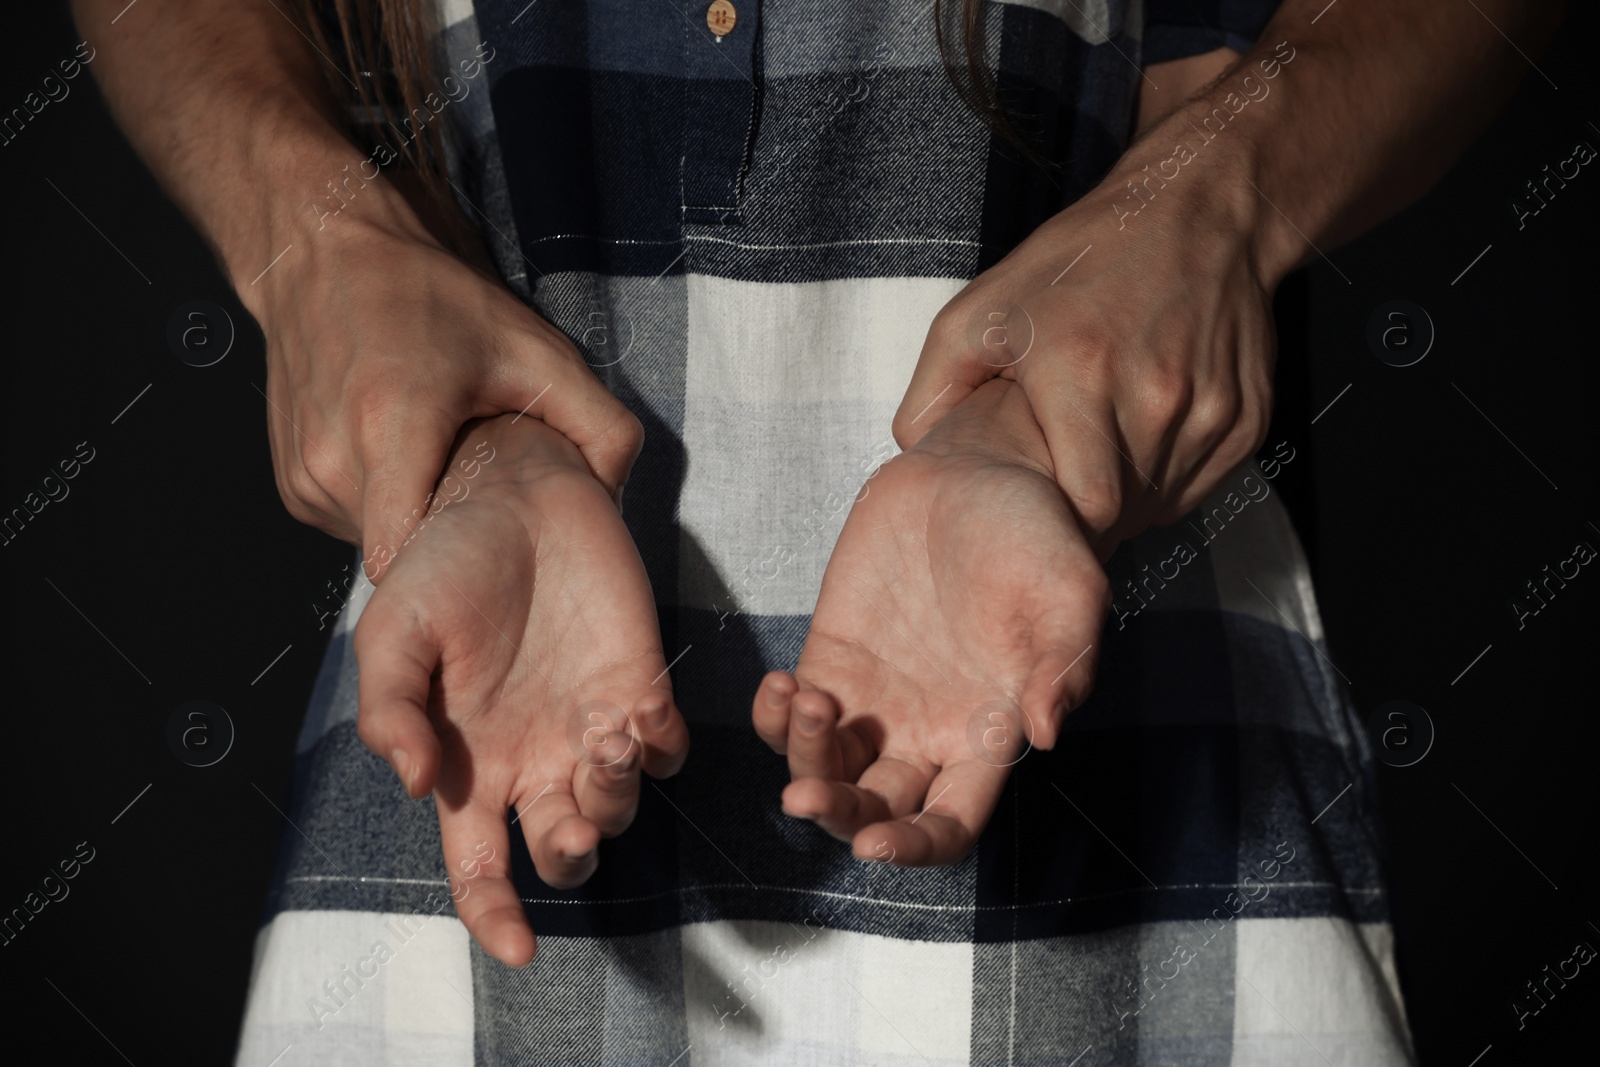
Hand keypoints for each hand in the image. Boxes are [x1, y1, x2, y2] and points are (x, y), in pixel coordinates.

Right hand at [249, 194, 642, 580]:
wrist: (327, 253)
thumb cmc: (428, 296)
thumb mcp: (535, 348)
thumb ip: (600, 425)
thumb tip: (615, 496)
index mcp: (390, 427)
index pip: (405, 560)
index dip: (457, 567)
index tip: (492, 539)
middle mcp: (334, 461)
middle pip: (408, 555)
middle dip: (452, 536)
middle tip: (481, 482)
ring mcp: (304, 480)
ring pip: (380, 544)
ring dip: (419, 516)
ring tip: (442, 460)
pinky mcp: (293, 487)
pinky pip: (354, 526)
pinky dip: (388, 504)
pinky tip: (409, 459)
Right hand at [351, 414, 688, 964]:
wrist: (511, 496)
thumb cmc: (444, 565)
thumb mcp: (394, 632)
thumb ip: (392, 710)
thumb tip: (419, 784)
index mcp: (468, 764)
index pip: (478, 869)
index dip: (494, 917)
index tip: (518, 950)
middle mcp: (531, 760)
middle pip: (562, 850)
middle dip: (571, 851)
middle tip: (574, 821)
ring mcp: (589, 726)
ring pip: (619, 805)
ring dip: (616, 794)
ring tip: (605, 738)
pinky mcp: (639, 685)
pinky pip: (666, 747)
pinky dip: (662, 748)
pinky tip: (638, 712)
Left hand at [751, 380, 1106, 865]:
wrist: (975, 472)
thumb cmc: (1033, 536)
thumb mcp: (1069, 590)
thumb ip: (1064, 662)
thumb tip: (1047, 732)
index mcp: (987, 736)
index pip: (948, 824)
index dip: (914, 847)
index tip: (876, 845)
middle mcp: (926, 733)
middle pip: (875, 812)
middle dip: (839, 816)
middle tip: (806, 796)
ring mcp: (873, 701)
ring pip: (825, 772)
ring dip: (802, 761)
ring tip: (802, 700)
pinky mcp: (831, 662)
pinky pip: (789, 717)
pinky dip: (773, 718)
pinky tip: (778, 686)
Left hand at [892, 110, 1274, 555]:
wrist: (1200, 212)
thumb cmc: (1082, 260)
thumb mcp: (982, 307)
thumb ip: (934, 388)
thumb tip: (918, 456)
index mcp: (1083, 373)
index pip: (1085, 507)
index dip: (1059, 526)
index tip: (1036, 515)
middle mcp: (1157, 397)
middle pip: (1122, 514)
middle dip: (1086, 518)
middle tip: (1057, 491)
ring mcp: (1211, 410)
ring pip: (1161, 505)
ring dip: (1125, 500)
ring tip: (1097, 455)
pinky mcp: (1247, 419)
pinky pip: (1199, 486)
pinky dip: (1165, 481)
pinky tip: (1140, 440)